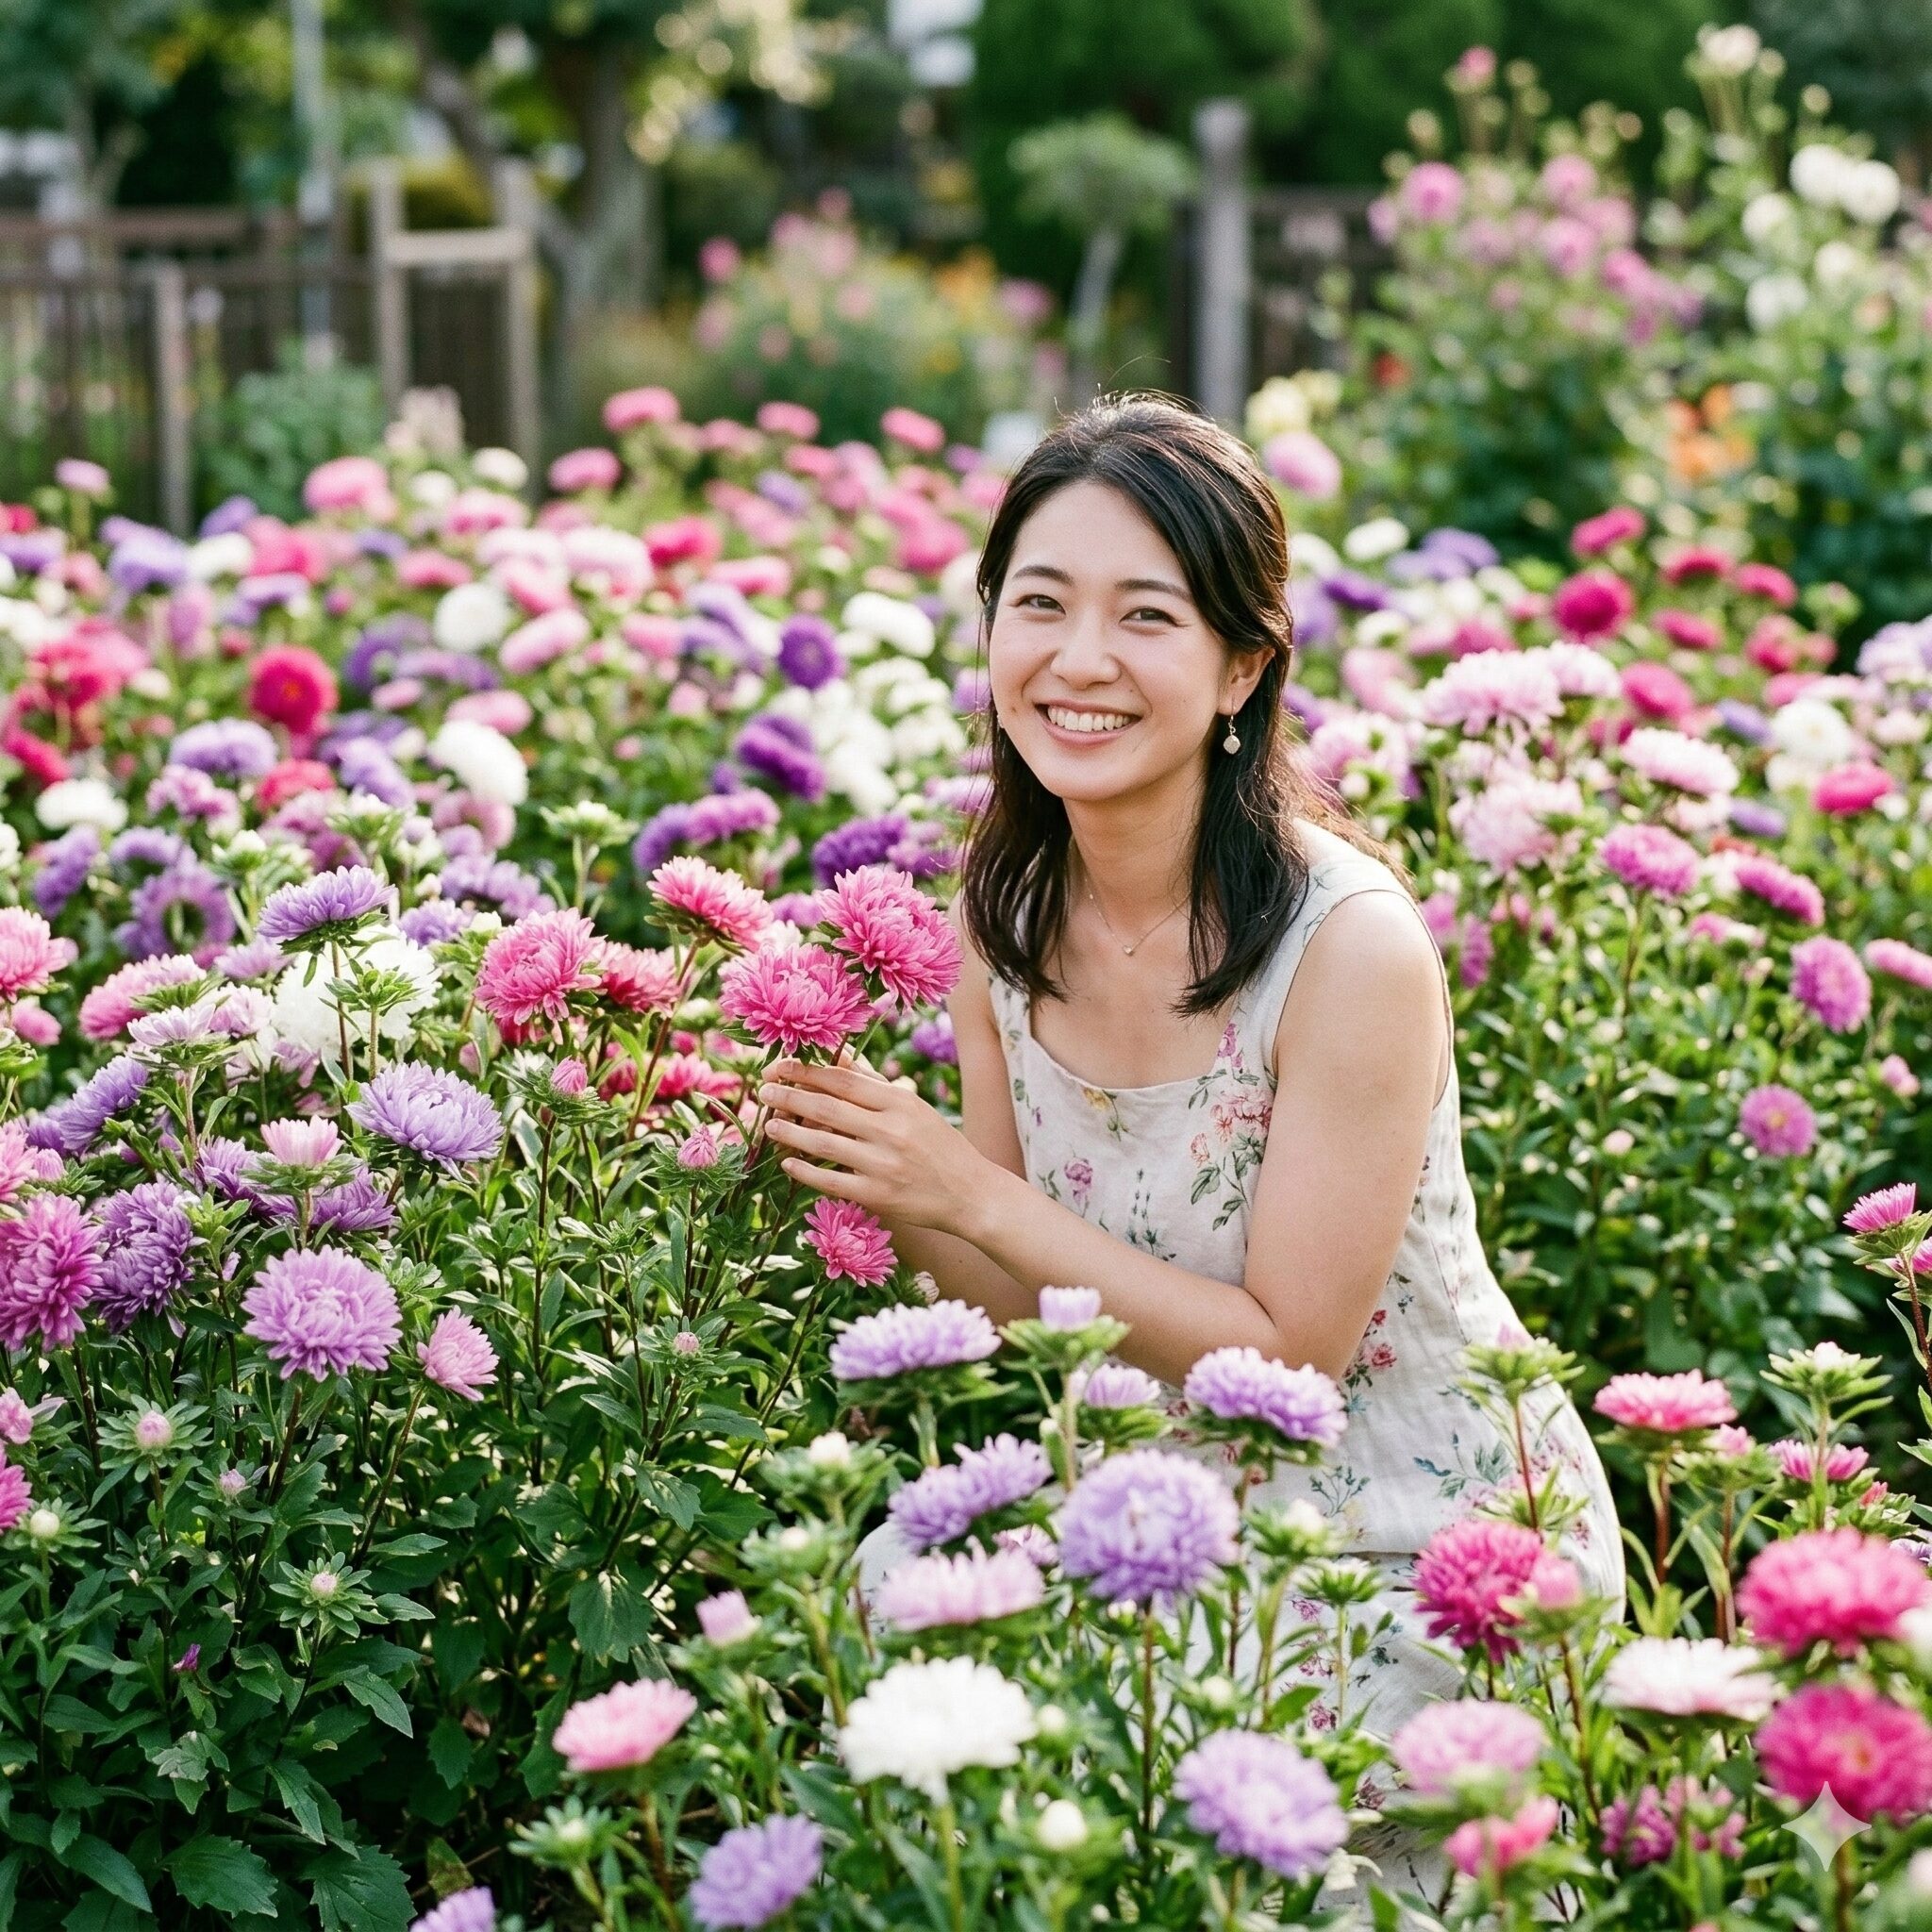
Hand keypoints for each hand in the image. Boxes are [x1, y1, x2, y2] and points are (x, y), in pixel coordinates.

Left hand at [759, 1056, 979, 1234]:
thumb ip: (873, 1084)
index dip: (805, 1071)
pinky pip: (832, 1180)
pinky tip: (787, 1163)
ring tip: (769, 1125)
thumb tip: (836, 1057)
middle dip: (789, 1097)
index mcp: (899, 1101)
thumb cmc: (939, 1145)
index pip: (841, 1079)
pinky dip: (806, 1171)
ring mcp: (883, 1164)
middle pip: (827, 1107)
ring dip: (790, 1132)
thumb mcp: (912, 1107)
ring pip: (824, 1143)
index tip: (778, 1067)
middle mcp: (890, 1130)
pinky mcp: (878, 1195)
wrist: (970, 1193)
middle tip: (763, 1092)